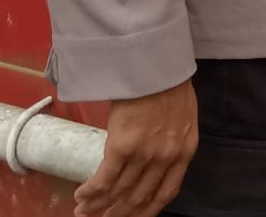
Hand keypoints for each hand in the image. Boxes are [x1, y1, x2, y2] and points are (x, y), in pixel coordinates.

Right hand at [74, 79, 197, 216]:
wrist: (157, 64)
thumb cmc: (169, 83)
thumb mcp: (182, 117)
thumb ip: (172, 141)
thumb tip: (155, 157)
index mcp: (184, 152)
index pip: (165, 194)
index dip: (146, 211)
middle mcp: (165, 159)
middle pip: (139, 198)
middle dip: (118, 213)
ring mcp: (144, 154)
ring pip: (119, 192)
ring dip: (98, 206)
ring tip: (84, 212)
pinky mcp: (122, 146)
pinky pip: (104, 179)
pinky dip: (91, 192)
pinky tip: (81, 197)